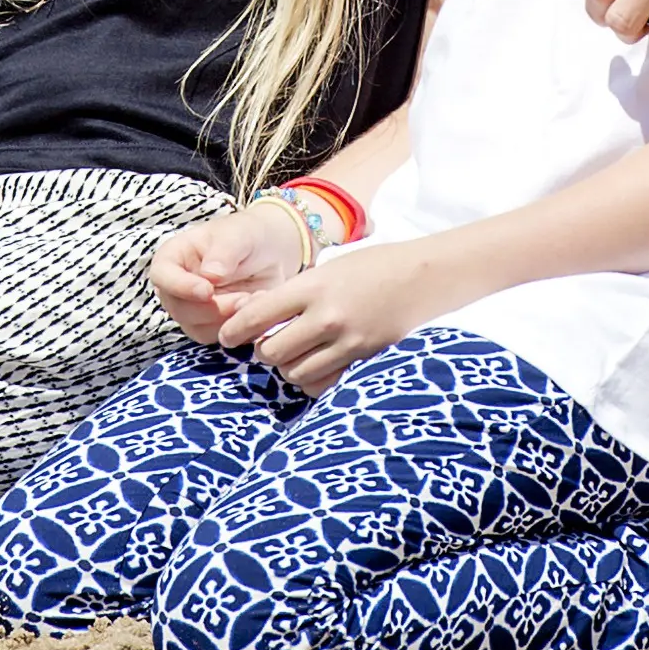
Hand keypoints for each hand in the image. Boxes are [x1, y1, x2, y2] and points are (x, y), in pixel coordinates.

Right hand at [149, 205, 312, 342]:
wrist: (272, 252)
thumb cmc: (247, 235)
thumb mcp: (238, 235)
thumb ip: (223, 253)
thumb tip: (210, 275)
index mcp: (174, 257)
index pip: (162, 275)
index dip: (180, 287)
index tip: (207, 290)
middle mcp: (177, 286)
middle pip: (179, 308)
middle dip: (212, 309)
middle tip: (243, 299)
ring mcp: (192, 308)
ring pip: (197, 328)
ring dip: (227, 320)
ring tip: (254, 300)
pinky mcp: (212, 325)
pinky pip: (218, 336)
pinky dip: (238, 328)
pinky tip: (255, 309)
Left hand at [219, 242, 459, 394]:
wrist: (422, 277)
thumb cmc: (372, 266)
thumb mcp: (327, 269)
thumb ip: (295, 293)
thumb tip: (258, 317)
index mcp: (312, 286)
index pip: (258, 316)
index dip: (234, 330)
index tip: (226, 336)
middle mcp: (326, 316)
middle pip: (271, 351)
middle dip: (262, 350)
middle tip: (265, 343)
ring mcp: (346, 342)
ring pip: (294, 372)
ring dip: (287, 366)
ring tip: (293, 353)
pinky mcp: (362, 359)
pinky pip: (322, 383)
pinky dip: (311, 379)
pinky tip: (315, 365)